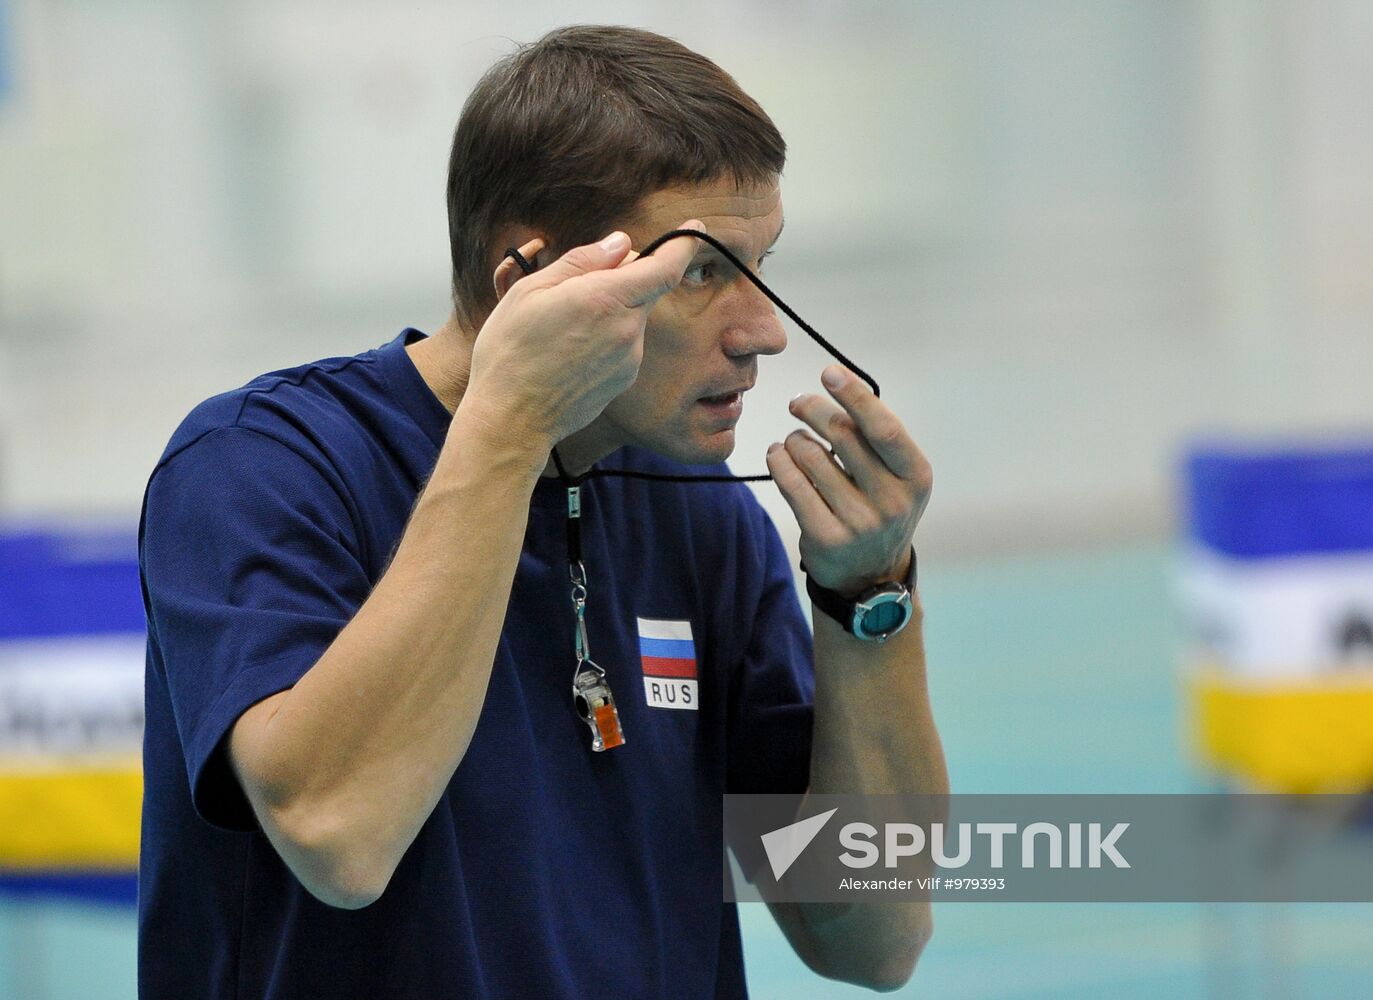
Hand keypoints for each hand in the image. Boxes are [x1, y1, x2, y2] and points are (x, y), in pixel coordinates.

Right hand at [466, 223, 702, 446]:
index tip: (694, 228)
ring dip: (610, 310)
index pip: (664, 266)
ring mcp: (629, 358)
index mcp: (605, 299)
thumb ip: (583, 261)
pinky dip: (606, 337)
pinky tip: (569, 352)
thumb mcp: (532, 290)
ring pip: (632, 317)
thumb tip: (620, 243)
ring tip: (562, 329)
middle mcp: (626, 329)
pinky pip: (624, 344)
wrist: (512, 417)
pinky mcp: (624, 379)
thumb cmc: (511, 351)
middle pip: (645, 289)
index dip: (684, 244)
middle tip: (578, 284)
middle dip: (624, 277)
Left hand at [765, 365, 931, 596]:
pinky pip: (791, 484)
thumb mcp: (896, 475)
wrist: (870, 574)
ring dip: (794, 439)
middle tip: (798, 402)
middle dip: (813, 409)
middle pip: (842, 435)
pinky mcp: (825, 538)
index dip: (855, 396)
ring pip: (810, 456)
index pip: (883, 428)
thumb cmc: (879, 504)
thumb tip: (836, 382)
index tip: (829, 374)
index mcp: (916, 476)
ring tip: (793, 441)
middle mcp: (893, 501)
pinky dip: (778, 460)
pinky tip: (777, 455)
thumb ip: (875, 436)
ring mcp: (859, 523)